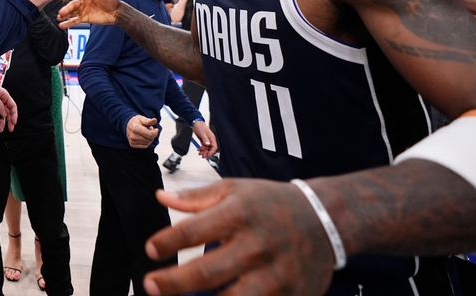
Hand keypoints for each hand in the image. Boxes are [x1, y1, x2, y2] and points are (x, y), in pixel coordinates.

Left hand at [0, 80, 17, 132]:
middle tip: (10, 129)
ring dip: (1, 122)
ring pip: (0, 115)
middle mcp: (1, 100)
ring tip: (0, 130)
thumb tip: (5, 114)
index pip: (12, 106)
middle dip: (9, 121)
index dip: (14, 115)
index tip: (14, 122)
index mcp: (4, 96)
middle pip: (7, 112)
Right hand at [58, 0, 120, 28]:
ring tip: (59, 18)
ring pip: (71, 13)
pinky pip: (75, 21)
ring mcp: (83, 10)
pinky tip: (62, 25)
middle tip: (61, 12)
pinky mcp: (84, 19)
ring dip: (64, 15)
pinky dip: (68, 23)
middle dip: (66, 8)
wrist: (116, 13)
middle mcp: (82, 1)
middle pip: (71, 5)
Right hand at [126, 115, 158, 147]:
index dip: (155, 132)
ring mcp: (132, 141)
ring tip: (147, 132)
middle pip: (149, 139)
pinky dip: (147, 142)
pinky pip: (145, 146)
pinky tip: (145, 136)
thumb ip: (149, 120)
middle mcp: (133, 136)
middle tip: (151, 129)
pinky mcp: (133, 145)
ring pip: (148, 143)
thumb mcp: (142, 118)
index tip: (156, 129)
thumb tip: (155, 120)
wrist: (128, 125)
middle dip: (153, 134)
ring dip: (150, 138)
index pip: (150, 135)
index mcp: (135, 128)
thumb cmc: (135, 121)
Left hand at [142, 180, 334, 295]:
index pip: (193, 231)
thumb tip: (161, 197)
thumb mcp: (235, 190)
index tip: (150, 250)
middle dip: (173, 282)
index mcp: (240, 214)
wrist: (325, 219)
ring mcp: (276, 275)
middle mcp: (257, 245)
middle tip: (150, 285)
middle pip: (207, 272)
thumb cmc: (271, 203)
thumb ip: (196, 197)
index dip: (167, 243)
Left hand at [191, 121, 217, 157]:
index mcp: (212, 138)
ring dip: (203, 152)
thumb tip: (207, 144)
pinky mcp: (203, 141)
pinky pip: (204, 147)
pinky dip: (201, 149)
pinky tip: (198, 150)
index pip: (214, 147)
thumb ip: (205, 139)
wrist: (195, 123)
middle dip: (207, 153)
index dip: (211, 152)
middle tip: (202, 155)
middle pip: (210, 149)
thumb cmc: (200, 126)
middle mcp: (210, 140)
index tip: (208, 155)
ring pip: (207, 149)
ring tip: (199, 153)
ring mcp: (207, 141)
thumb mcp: (202, 133)